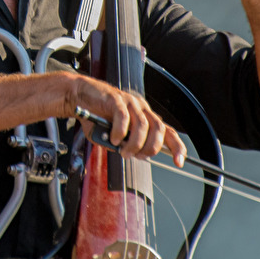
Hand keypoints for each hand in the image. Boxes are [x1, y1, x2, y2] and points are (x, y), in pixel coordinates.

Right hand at [66, 74, 186, 166]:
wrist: (80, 96)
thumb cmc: (96, 116)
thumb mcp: (113, 136)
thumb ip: (122, 144)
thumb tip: (128, 153)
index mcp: (144, 117)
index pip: (167, 131)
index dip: (176, 146)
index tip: (179, 162)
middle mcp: (141, 109)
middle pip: (159, 129)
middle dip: (151, 147)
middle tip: (137, 156)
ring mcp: (130, 103)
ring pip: (143, 125)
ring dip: (134, 144)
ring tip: (123, 151)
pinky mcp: (116, 99)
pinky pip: (124, 117)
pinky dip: (120, 132)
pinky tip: (114, 138)